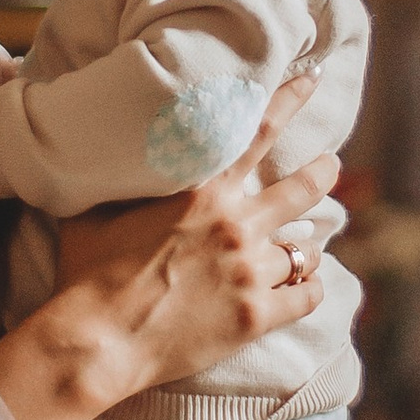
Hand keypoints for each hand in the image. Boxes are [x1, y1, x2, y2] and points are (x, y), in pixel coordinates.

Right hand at [42, 74, 335, 400]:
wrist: (97, 339)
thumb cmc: (87, 273)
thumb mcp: (99, 208)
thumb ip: (123, 180)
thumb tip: (115, 150)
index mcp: (202, 192)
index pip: (257, 132)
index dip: (289, 100)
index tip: (312, 79)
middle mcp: (235, 225)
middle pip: (300, 187)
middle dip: (322, 171)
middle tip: (332, 164)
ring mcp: (249, 272)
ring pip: (304, 250)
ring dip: (306, 247)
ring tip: (305, 248)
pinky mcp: (256, 317)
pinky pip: (305, 297)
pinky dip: (309, 290)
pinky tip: (307, 289)